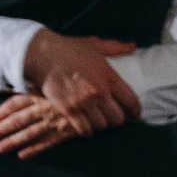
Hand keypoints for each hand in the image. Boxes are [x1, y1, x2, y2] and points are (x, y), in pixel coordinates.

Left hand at [0, 92, 83, 158]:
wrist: (98, 97)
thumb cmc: (72, 88)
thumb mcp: (51, 84)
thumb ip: (35, 89)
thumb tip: (16, 91)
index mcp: (39, 94)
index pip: (14, 104)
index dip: (0, 113)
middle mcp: (44, 108)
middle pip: (17, 120)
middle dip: (1, 129)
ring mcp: (54, 121)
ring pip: (29, 133)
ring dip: (13, 141)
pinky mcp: (67, 132)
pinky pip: (47, 143)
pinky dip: (34, 150)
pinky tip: (22, 156)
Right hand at [19, 28, 139, 135]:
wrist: (41, 53)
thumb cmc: (68, 48)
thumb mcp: (94, 45)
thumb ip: (115, 48)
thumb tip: (132, 47)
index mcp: (109, 77)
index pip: (132, 103)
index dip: (135, 112)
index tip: (132, 115)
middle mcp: (99, 92)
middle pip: (118, 119)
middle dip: (115, 119)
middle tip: (109, 116)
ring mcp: (84, 102)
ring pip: (102, 126)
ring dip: (99, 124)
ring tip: (95, 120)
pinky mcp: (68, 109)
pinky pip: (84, 129)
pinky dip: (86, 131)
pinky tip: (84, 126)